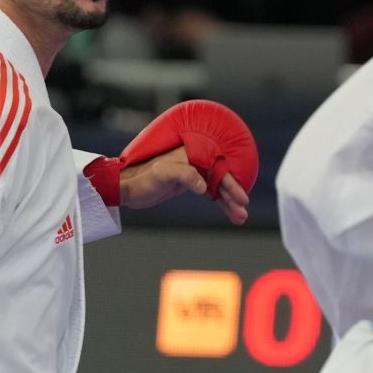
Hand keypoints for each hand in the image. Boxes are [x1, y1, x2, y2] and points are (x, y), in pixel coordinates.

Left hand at [120, 145, 249, 223]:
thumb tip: (203, 187)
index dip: (231, 184)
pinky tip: (230, 213)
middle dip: (233, 196)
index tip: (241, 198)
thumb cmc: (143, 178)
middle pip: (221, 179)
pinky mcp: (190, 184)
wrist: (128, 187)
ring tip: (241, 218)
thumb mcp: (162, 174)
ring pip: (217, 188)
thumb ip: (184, 176)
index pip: (218, 169)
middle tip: (243, 211)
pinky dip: (220, 203)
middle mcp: (196, 161)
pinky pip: (211, 193)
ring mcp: (193, 173)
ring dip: (229, 203)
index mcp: (192, 154)